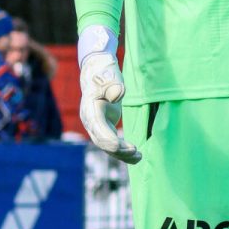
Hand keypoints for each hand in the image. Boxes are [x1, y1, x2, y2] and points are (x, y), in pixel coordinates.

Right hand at [77, 28, 139, 164]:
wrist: (98, 71)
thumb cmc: (105, 72)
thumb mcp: (109, 75)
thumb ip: (112, 84)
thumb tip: (117, 94)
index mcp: (90, 109)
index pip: (97, 128)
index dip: (107, 139)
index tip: (120, 147)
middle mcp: (90, 120)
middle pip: (101, 141)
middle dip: (117, 150)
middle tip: (135, 152)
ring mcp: (96, 125)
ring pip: (106, 145)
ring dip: (122, 153)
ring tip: (139, 157)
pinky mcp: (104, 126)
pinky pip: (111, 142)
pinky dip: (122, 150)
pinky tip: (136, 155)